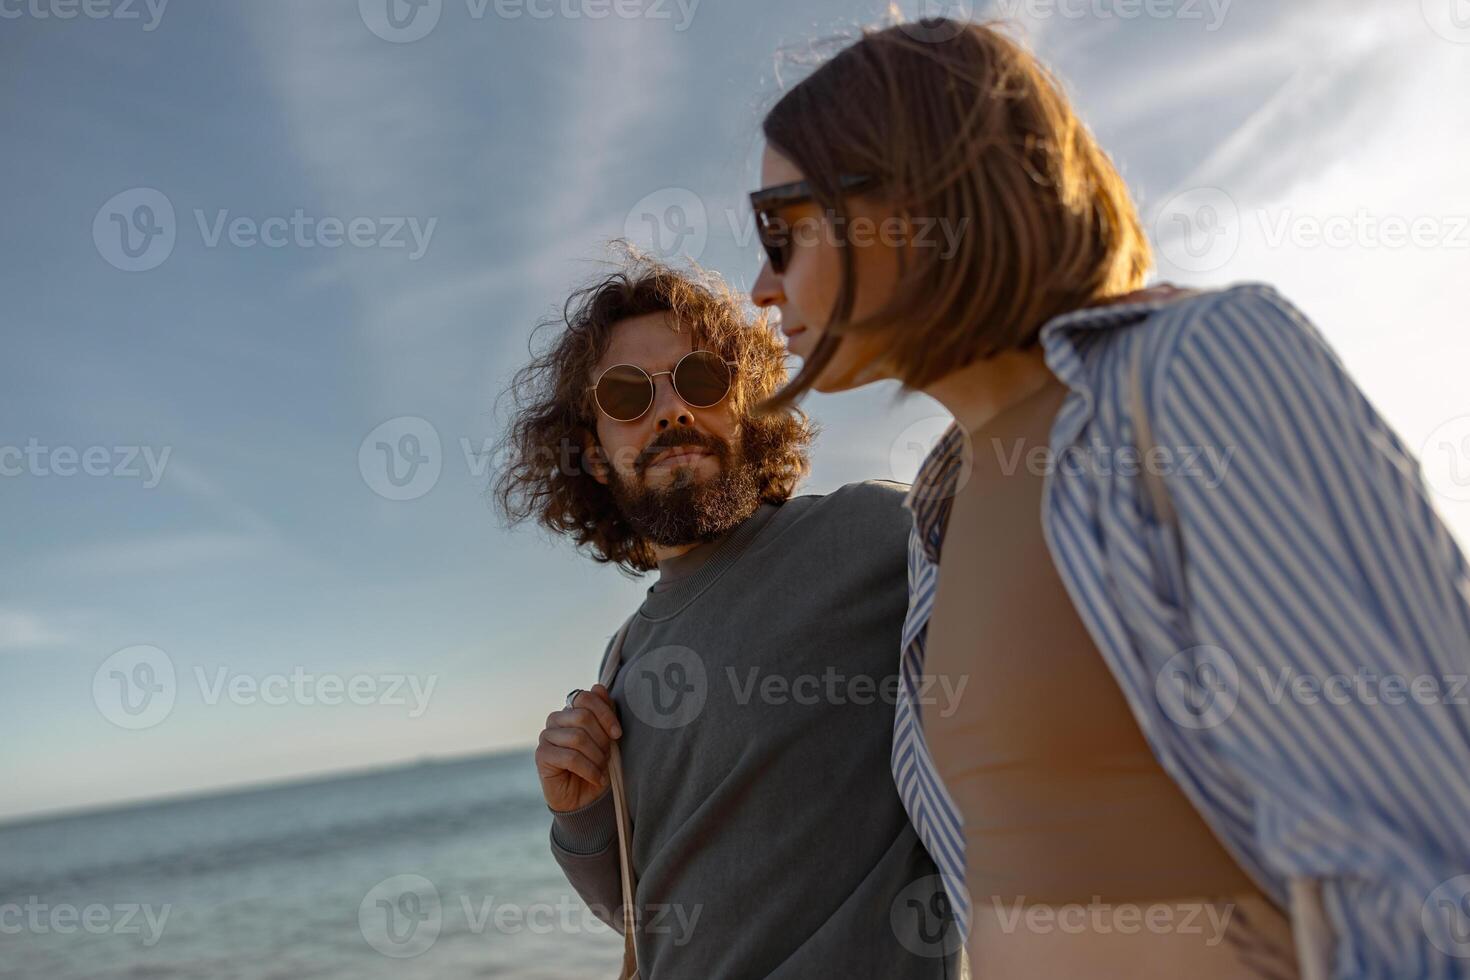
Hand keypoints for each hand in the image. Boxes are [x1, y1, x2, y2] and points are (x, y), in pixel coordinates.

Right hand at [536, 684, 622, 813]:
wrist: (586, 799)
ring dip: (596, 757)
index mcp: (571, 710)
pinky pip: (570, 757)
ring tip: (602, 769)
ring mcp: (546, 736)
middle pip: (582, 717)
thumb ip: (604, 712)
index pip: (586, 697)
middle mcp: (556, 719)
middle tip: (607, 756)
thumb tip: (598, 687)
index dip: (604, 713)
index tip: (618, 734)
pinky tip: (596, 778)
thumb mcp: (607, 737)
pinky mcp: (541, 755)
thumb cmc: (597, 764)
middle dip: (601, 739)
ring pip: (578, 738)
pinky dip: (589, 769)